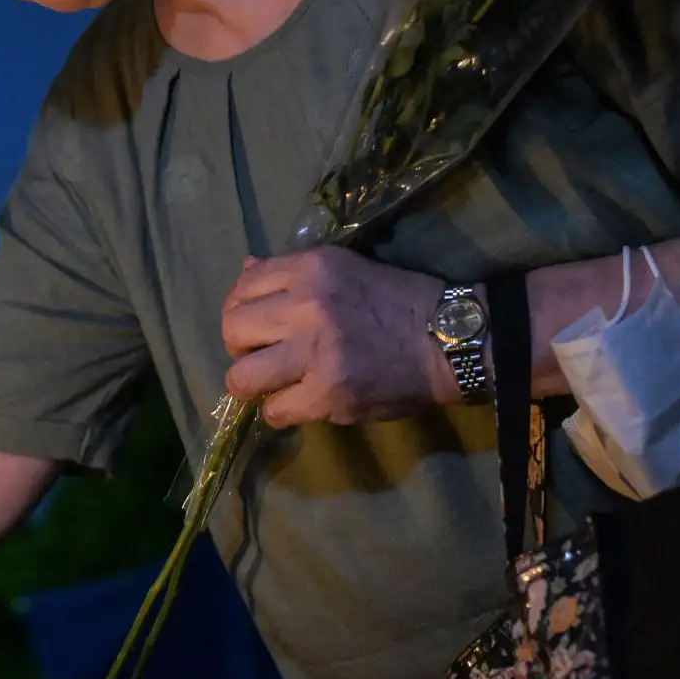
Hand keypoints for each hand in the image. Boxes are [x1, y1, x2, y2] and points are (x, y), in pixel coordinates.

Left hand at [221, 246, 454, 426]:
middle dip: (240, 346)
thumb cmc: (396, 301)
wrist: (447, 340)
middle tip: (261, 354)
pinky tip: (298, 402)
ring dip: (252, 384)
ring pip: (242, 377)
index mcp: (310, 269)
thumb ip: (292, 272)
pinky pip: (274, 411)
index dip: (241, 308)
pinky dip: (281, 411)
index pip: (242, 287)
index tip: (257, 324)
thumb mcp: (343, 267)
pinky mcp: (327, 394)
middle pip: (232, 329)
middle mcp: (305, 307)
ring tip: (271, 383)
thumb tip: (245, 269)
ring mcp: (314, 353)